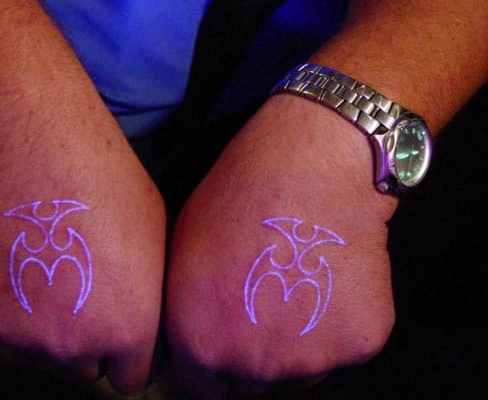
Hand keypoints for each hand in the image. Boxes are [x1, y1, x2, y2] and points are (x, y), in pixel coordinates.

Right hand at [0, 112, 164, 394]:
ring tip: (48, 268)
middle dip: (86, 340)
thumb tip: (143, 322)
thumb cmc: (110, 186)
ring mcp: (20, 335)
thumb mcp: (156, 243)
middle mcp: (74, 346)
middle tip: (82, 293)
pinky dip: (6, 303)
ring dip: (45, 324)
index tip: (121, 336)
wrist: (38, 149)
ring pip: (39, 349)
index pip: (130, 378)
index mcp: (129, 331)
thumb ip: (147, 300)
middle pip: (83, 366)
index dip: (128, 356)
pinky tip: (14, 258)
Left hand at [166, 96, 396, 395]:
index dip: (214, 364)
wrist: (311, 167)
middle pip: (253, 385)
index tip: (227, 338)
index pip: (205, 389)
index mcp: (201, 344)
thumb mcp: (184, 254)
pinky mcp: (361, 344)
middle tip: (267, 305)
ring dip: (299, 344)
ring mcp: (311, 360)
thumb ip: (189, 313)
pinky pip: (342, 346)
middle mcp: (253, 366)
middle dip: (255, 355)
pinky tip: (334, 278)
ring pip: (301, 371)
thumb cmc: (236, 199)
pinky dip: (339, 323)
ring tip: (302, 286)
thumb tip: (199, 340)